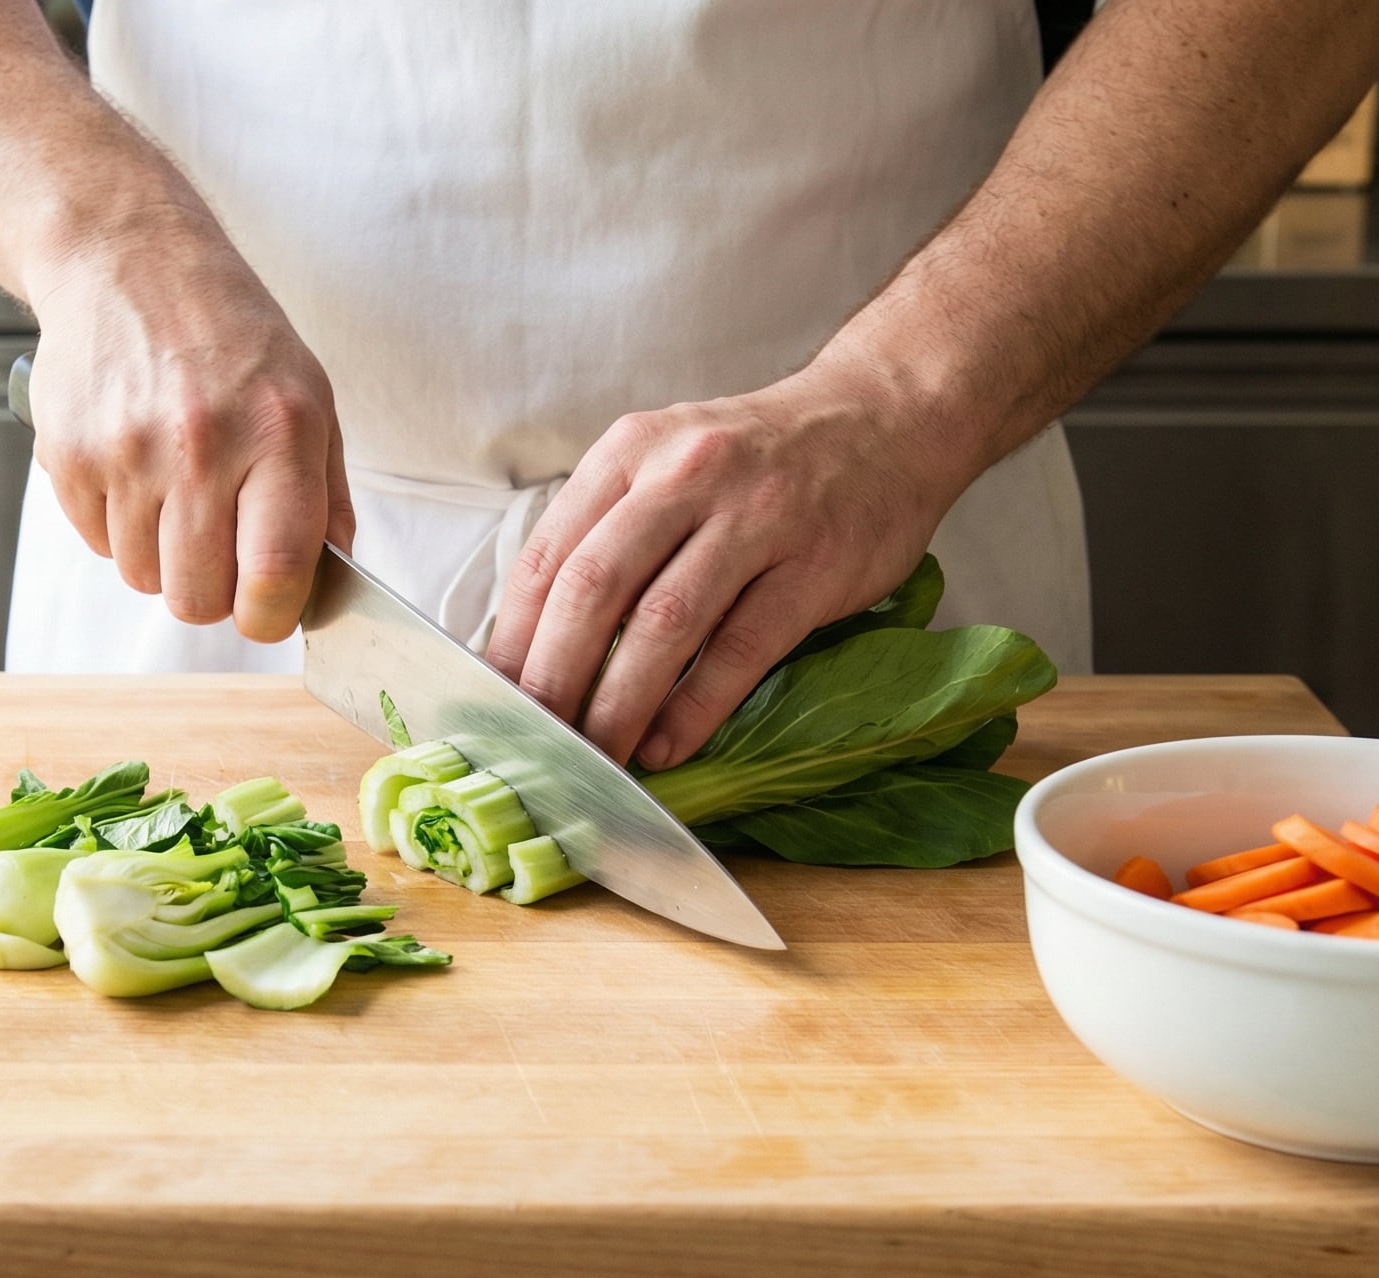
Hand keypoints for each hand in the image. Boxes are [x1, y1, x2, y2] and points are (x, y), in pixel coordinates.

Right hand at [26, 217, 354, 641]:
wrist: (128, 262)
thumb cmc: (231, 337)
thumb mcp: (309, 399)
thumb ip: (326, 499)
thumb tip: (326, 588)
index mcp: (278, 433)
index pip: (273, 574)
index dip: (272, 615)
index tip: (269, 610)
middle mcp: (201, 445)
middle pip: (198, 598)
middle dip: (213, 592)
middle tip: (220, 549)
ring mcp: (126, 452)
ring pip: (144, 578)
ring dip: (163, 556)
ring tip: (175, 492)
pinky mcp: (68, 455)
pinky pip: (97, 544)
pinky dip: (118, 526)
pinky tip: (135, 470)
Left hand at [484, 364, 974, 769]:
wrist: (884, 417)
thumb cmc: (759, 458)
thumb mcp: (668, 460)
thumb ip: (608, 530)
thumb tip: (535, 639)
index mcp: (630, 452)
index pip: (547, 554)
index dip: (512, 636)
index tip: (493, 698)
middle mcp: (684, 475)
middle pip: (593, 590)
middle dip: (553, 678)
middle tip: (534, 741)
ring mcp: (754, 518)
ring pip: (663, 624)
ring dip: (619, 704)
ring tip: (597, 758)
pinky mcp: (812, 567)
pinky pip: (739, 650)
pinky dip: (695, 709)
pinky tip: (666, 746)